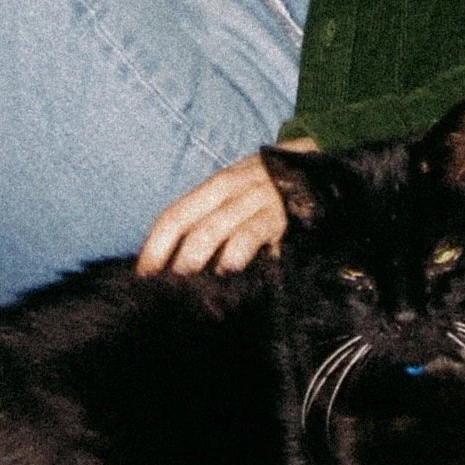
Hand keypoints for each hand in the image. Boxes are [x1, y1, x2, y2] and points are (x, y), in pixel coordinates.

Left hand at [136, 137, 319, 276]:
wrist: (322, 173)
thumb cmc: (274, 192)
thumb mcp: (240, 197)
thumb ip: (215, 220)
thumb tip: (183, 260)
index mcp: (215, 186)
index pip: (173, 216)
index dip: (153, 246)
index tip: (142, 275)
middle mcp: (230, 189)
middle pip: (186, 226)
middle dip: (167, 261)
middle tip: (160, 291)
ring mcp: (253, 201)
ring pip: (212, 233)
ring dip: (194, 264)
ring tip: (185, 291)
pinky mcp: (278, 216)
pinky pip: (248, 237)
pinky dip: (233, 259)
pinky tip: (226, 277)